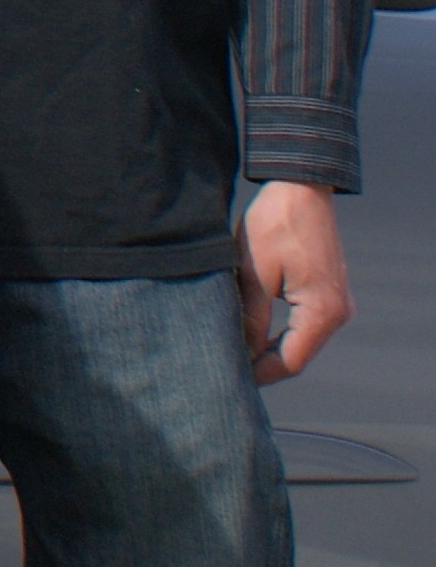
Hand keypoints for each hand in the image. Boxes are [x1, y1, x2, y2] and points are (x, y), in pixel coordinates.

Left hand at [239, 181, 352, 383]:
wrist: (301, 188)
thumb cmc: (276, 225)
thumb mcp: (254, 273)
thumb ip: (250, 316)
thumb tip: (242, 350)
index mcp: (322, 312)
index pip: (290, 361)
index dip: (260, 374)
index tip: (231, 378)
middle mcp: (338, 313)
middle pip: (299, 355)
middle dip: (264, 364)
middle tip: (228, 367)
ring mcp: (337, 302)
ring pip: (302, 341)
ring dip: (272, 348)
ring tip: (237, 352)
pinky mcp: (329, 291)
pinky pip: (306, 324)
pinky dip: (283, 332)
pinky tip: (256, 333)